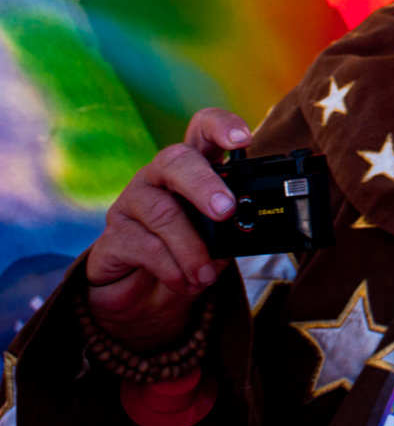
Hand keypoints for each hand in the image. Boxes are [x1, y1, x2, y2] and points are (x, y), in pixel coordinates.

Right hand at [85, 107, 250, 349]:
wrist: (145, 299)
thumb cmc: (189, 255)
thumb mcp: (219, 239)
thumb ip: (231, 225)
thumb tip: (249, 227)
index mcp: (192, 168)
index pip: (202, 129)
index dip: (221, 126)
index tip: (244, 139)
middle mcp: (159, 176)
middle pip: (176, 160)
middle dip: (203, 185)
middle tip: (225, 211)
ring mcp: (132, 202)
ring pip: (163, 212)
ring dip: (191, 248)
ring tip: (206, 275)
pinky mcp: (112, 236)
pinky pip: (143, 245)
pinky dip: (171, 267)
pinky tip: (184, 281)